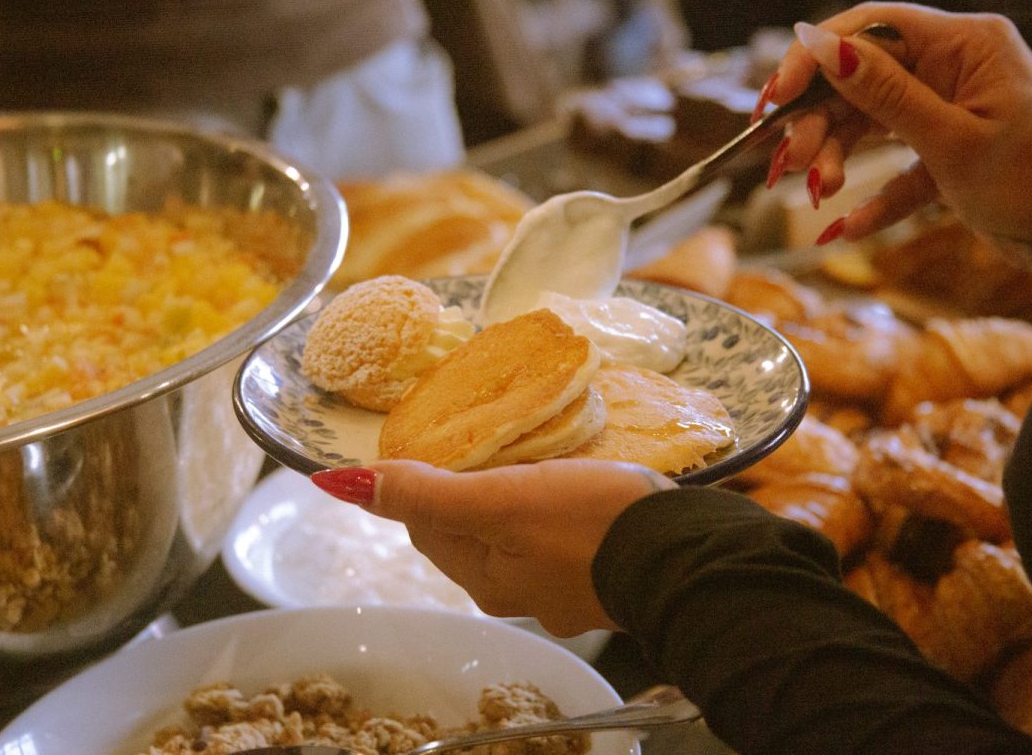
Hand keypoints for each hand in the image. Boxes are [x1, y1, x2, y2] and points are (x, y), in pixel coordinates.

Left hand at [310, 459, 673, 636]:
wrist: (684, 555)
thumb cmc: (589, 522)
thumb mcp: (501, 498)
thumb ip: (427, 492)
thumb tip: (348, 485)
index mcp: (484, 579)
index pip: (424, 523)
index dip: (423, 479)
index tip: (442, 439)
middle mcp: (515, 593)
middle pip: (467, 527)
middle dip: (467, 484)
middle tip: (489, 439)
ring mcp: (560, 588)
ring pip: (513, 529)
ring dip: (512, 492)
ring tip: (532, 453)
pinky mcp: (599, 574)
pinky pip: (555, 533)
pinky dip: (552, 504)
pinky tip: (574, 482)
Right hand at [764, 2, 1031, 274]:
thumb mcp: (951, 139)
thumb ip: (882, 93)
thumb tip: (822, 46)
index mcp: (965, 45)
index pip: (871, 29)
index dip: (813, 58)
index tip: (774, 99)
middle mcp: (953, 69)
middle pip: (858, 81)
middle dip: (818, 123)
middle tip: (790, 162)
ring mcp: (948, 111)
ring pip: (868, 125)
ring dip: (837, 160)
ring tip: (820, 194)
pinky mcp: (946, 154)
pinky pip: (893, 169)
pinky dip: (871, 198)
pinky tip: (845, 226)